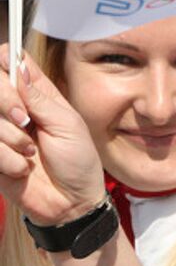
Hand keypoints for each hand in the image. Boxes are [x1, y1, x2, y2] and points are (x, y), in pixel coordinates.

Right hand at [0, 46, 104, 224]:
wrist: (72, 203)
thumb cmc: (78, 163)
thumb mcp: (68, 126)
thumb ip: (40, 98)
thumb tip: (17, 65)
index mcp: (38, 95)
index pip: (8, 61)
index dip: (4, 61)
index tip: (11, 72)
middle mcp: (14, 109)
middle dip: (4, 100)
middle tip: (24, 120)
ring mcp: (0, 133)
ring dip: (9, 137)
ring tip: (31, 153)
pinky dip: (6, 159)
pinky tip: (22, 169)